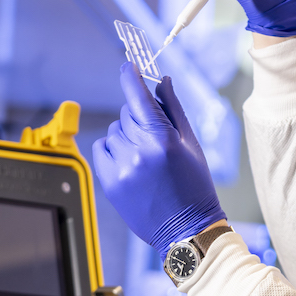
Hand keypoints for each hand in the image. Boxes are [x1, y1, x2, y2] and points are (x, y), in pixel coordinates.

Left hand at [92, 63, 225, 253]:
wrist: (186, 229)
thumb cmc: (194, 186)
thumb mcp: (191, 145)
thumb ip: (173, 110)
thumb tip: (162, 81)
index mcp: (163, 139)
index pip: (138, 97)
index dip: (130, 77)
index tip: (127, 66)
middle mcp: (139, 151)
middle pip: (127, 114)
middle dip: (139, 118)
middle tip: (154, 137)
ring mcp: (122, 168)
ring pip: (113, 131)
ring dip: (125, 135)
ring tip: (144, 156)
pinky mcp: (109, 183)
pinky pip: (100, 149)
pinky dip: (111, 149)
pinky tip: (129, 162)